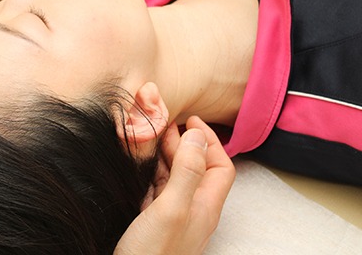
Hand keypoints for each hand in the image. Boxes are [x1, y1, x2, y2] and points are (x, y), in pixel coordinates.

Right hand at [114, 116, 234, 254]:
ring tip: (152, 136)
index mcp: (204, 207)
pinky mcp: (154, 223)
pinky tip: (140, 164)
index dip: (209, 140)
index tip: (189, 120)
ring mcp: (173, 218)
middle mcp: (192, 211)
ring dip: (167, 155)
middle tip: (165, 123)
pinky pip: (158, 190)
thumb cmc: (152, 254)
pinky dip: (152, 172)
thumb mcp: (171, 208)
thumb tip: (197, 135)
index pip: (221, 166)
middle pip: (197, 169)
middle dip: (185, 143)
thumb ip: (187, 172)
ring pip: (176, 178)